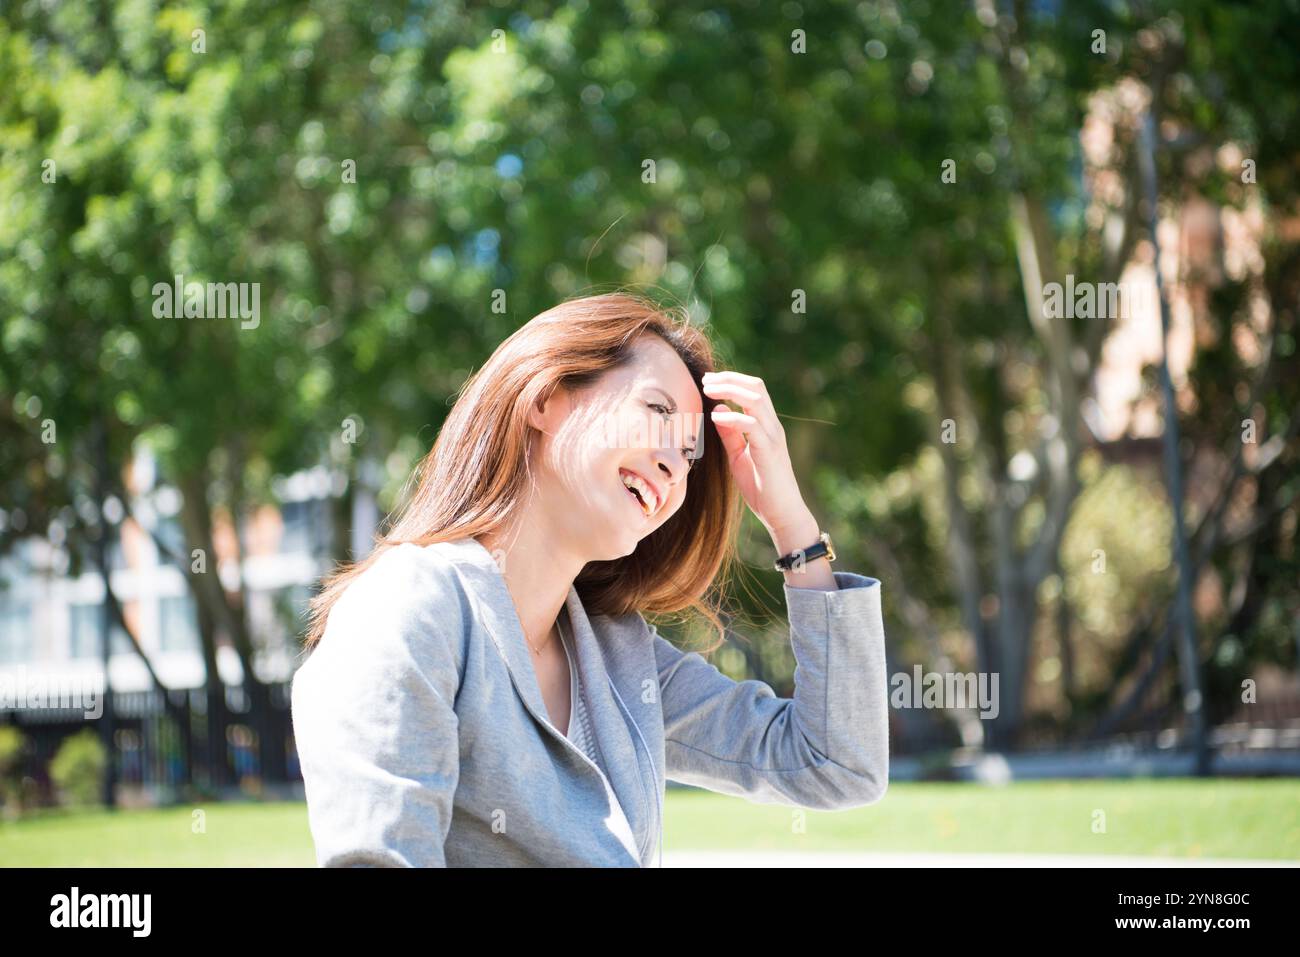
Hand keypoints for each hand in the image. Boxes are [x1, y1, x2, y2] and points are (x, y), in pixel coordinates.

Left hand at [701, 370, 813, 539]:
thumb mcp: (738, 456)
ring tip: (709, 390)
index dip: (732, 380)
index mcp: (767, 426)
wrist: (782, 513)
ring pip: (756, 400)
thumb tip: (717, 410)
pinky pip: (752, 426)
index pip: (754, 390)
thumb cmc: (760, 486)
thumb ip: (729, 433)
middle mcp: (773, 427)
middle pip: (756, 388)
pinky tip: (716, 417)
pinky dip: (733, 418)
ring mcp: (773, 437)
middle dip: (730, 379)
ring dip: (730, 391)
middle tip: (706, 380)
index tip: (709, 381)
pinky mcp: (769, 452)